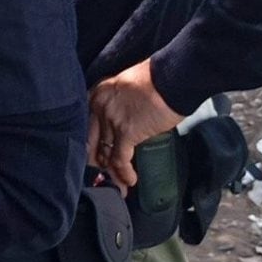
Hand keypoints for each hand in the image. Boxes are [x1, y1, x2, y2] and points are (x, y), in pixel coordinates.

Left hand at [87, 58, 184, 191]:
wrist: (176, 75)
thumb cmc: (159, 79)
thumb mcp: (126, 88)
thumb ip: (116, 105)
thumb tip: (120, 125)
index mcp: (96, 95)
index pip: (84, 127)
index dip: (89, 145)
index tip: (93, 159)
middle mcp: (98, 107)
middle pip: (90, 143)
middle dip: (96, 163)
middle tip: (101, 177)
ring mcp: (110, 120)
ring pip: (104, 154)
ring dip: (111, 173)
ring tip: (118, 186)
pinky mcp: (126, 131)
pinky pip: (119, 159)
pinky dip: (124, 173)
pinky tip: (130, 180)